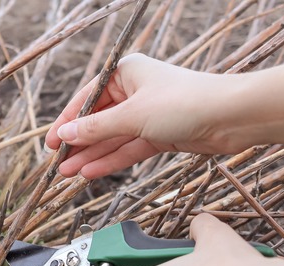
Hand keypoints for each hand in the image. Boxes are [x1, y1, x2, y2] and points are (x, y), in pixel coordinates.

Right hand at [45, 54, 246, 178]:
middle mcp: (135, 91)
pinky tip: (91, 173)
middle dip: (79, 144)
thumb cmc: (185, 102)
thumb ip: (95, 128)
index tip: (51, 142)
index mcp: (126, 72)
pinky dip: (111, 161)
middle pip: (99, 121)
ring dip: (92, 156)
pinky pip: (128, 148)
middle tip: (58, 164)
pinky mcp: (160, 134)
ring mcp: (147, 114)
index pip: (87, 99)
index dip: (67, 122)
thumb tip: (64, 134)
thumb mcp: (131, 116)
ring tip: (69, 174)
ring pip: (112, 138)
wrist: (232, 117)